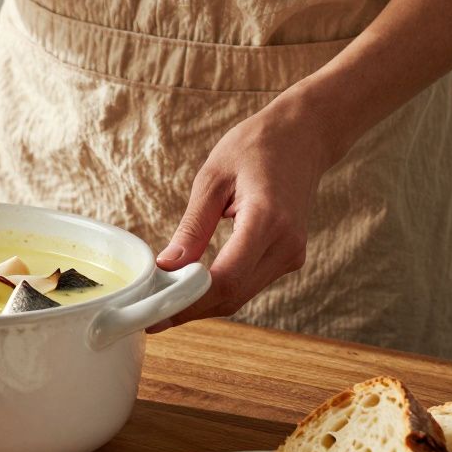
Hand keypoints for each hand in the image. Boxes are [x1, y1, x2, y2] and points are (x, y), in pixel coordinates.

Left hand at [150, 97, 335, 330]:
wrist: (304, 136)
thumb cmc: (256, 147)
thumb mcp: (213, 179)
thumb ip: (192, 228)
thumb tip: (167, 267)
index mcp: (268, 219)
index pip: (226, 278)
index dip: (188, 300)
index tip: (154, 309)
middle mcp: (286, 244)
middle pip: (233, 295)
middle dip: (189, 309)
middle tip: (148, 316)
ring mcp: (292, 254)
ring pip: (240, 296)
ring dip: (201, 304)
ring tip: (161, 303)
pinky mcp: (288, 257)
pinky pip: (248, 284)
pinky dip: (218, 291)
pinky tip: (189, 290)